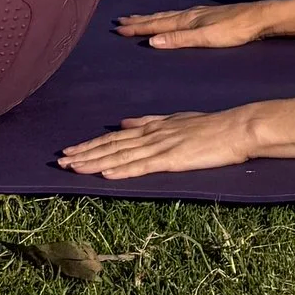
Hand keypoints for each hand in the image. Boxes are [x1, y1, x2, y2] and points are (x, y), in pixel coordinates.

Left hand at [60, 107, 264, 179]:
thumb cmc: (209, 127)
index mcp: (151, 127)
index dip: (90, 145)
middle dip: (84, 155)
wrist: (235, 128)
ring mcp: (160, 147)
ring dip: (95, 163)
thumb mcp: (174, 120)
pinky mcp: (172, 159)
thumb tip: (122, 123)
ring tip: (73, 168)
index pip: (114, 138)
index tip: (70, 151)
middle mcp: (151, 135)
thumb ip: (148, 122)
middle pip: (111, 146)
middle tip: (60, 162)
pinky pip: (142, 166)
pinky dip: (122, 170)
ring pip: (121, 156)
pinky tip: (106, 174)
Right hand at [113, 0, 294, 50]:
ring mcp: (199, 14)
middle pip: (159, 18)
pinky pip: (179, 16)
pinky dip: (167, 17)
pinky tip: (170, 19)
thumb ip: (179, 39)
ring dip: (151, 18)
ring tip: (138, 18)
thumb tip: (152, 41)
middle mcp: (190, 15)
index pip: (157, 24)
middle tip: (120, 22)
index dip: (138, 27)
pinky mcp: (208, 16)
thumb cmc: (235, 31)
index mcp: (187, 20)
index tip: (118, 29)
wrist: (259, 18)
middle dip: (139, 21)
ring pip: (169, 15)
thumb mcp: (206, 38)